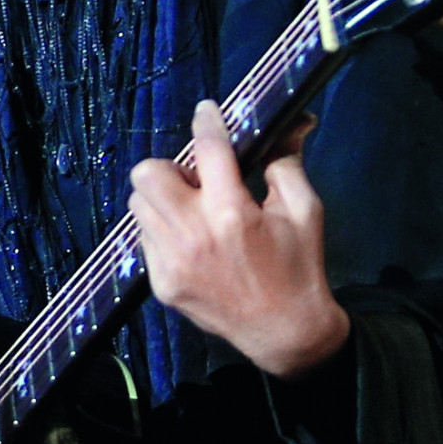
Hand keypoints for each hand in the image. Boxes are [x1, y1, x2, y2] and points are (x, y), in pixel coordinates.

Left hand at [127, 99, 350, 378]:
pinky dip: (164, 230)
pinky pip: (145, 238)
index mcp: (232, 213)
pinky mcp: (161, 283)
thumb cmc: (298, 267)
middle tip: (197, 180)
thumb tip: (290, 123)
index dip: (207, 122)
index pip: (208, 149)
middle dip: (171, 168)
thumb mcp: (304, 211)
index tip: (206, 111)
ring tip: (194, 212)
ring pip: (139, 205)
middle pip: (147, 173)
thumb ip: (286, 163)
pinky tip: (193, 243)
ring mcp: (171, 262)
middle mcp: (193, 235)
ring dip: (163, 199)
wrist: (284, 332)